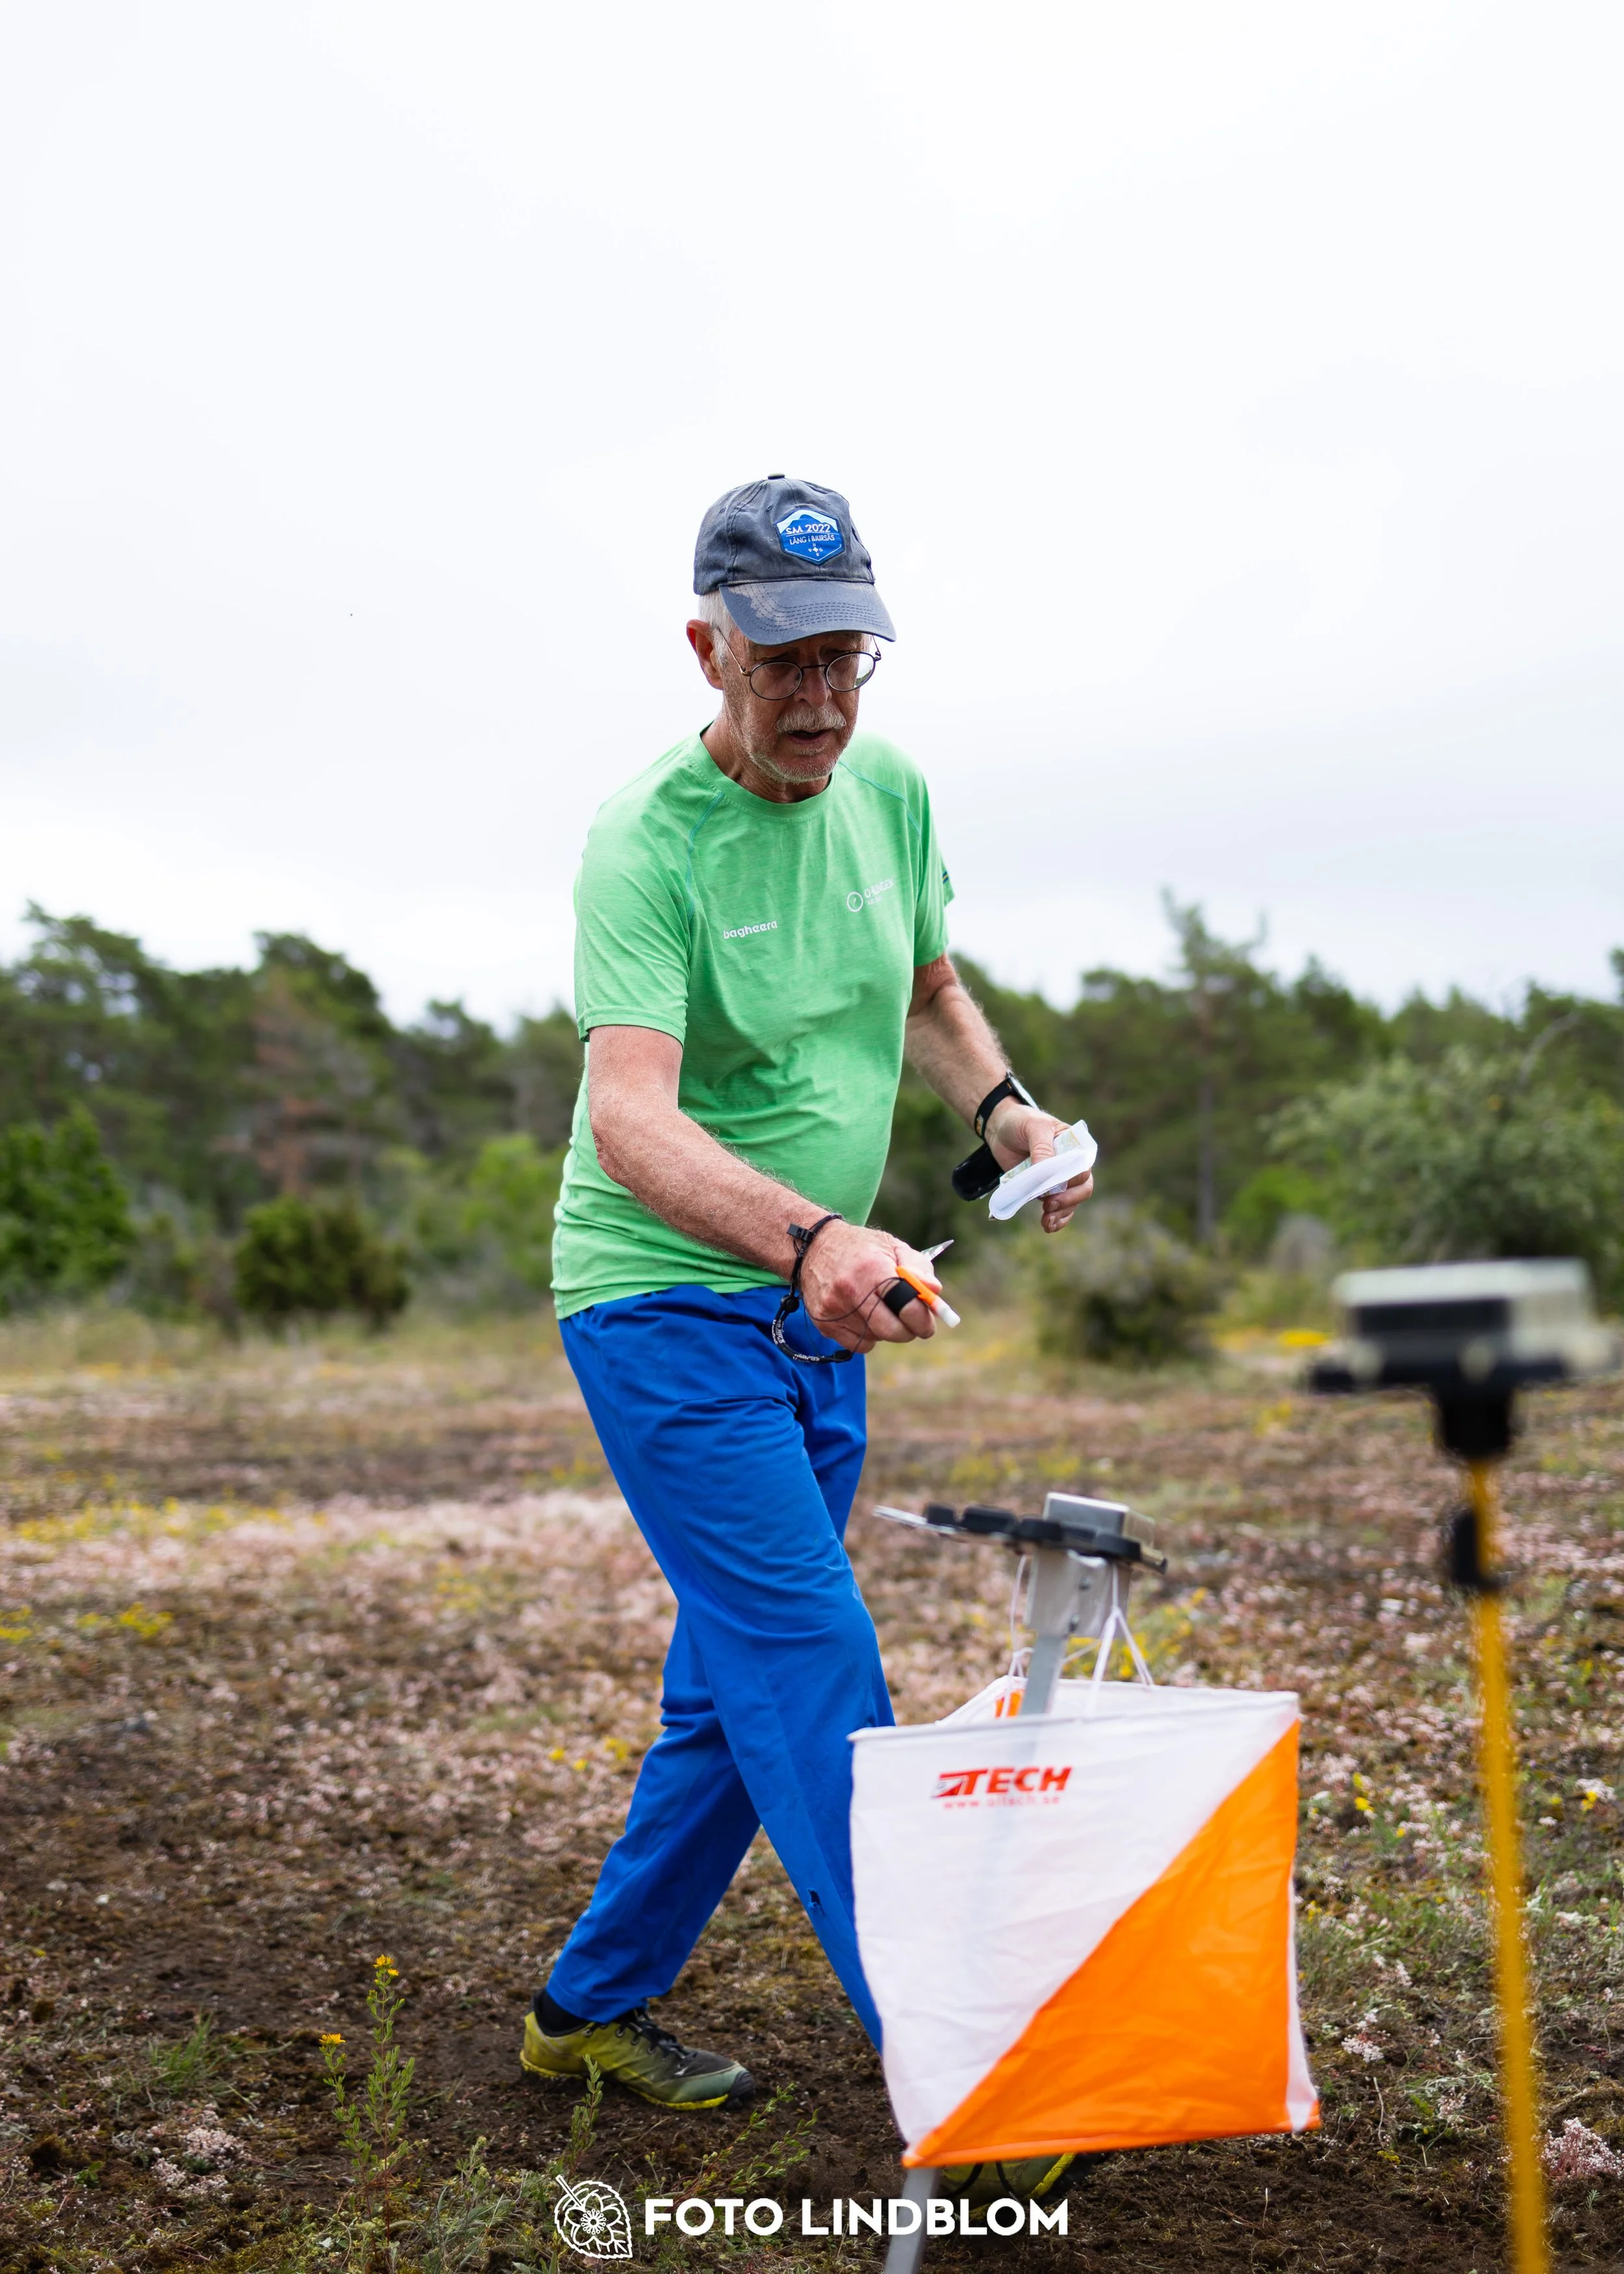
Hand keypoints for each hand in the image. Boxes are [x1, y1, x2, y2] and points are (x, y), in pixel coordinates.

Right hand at [796, 1221, 942, 1353]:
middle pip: (892, 1330)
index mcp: (872, 1268)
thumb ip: (918, 1268)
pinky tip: (862, 1315)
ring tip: (877, 1306)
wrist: (812, 1248)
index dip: (923, 1318)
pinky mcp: (824, 1324)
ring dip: (885, 1329)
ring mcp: (834, 1310)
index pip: (906, 1305)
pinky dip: (867, 1335)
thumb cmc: (860, 1248)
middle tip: (911, 1321)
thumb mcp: (892, 1246)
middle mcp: (850, 1290)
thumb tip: (934, 1292)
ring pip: (876, 1338)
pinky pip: (858, 1345)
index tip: (928, 1322)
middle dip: (908, 1330)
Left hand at [985, 1102, 1094, 1233]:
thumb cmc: (1021, 1122)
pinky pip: (1059, 1208)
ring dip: (1062, 1214)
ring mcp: (1059, 1179)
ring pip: (1071, 1201)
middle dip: (1068, 1200)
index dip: (1072, 1180)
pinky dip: (1057, 1219)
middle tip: (1049, 1206)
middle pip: (1082, 1188)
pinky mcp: (1045, 1190)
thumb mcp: (1033, 1128)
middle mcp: (1071, 1164)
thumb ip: (1042, 1149)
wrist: (1000, 1128)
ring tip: (1046, 1222)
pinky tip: (1048, 1226)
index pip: (1083, 1167)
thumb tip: (1047, 1174)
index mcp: (1075, 1146)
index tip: (1054, 1187)